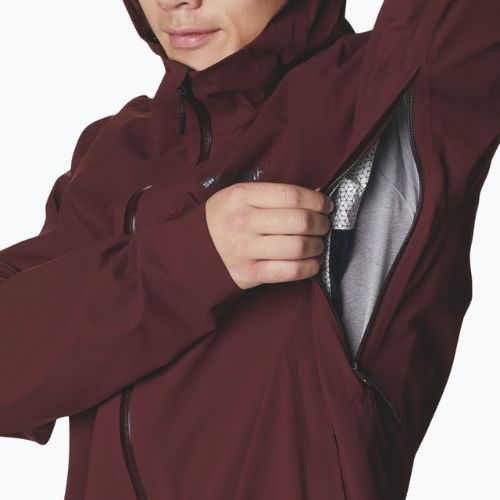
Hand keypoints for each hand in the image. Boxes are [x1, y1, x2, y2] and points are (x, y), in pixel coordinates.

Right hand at [205, 182, 333, 289]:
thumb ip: (274, 194)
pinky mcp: (250, 274)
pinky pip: (291, 271)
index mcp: (241, 196)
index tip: (325, 205)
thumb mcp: (240, 196)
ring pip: (299, 247)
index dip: (317, 201)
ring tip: (318, 243)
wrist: (193, 250)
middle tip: (323, 225)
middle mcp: (243, 222)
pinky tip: (312, 261)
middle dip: (321, 223)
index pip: (291, 195)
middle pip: (299, 221)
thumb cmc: (224, 219)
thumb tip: (316, 197)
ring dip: (318, 245)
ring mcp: (246, 249)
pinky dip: (310, 266)